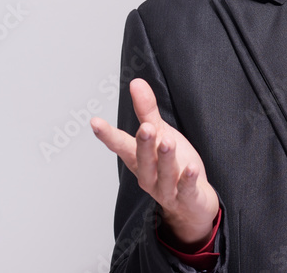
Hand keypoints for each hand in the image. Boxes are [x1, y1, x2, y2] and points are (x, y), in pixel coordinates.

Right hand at [91, 78, 219, 245]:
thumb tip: (136, 82)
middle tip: (146, 127)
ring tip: (167, 141)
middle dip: (144, 145)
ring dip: (165, 159)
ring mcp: (166, 190)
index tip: (95, 122)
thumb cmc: (173, 165)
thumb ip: (147, 111)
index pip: (122, 145)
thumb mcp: (160, 133)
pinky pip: (186, 190)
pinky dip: (188, 180)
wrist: (191, 204)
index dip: (108, 135)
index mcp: (140, 159)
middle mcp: (149, 176)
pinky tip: (191, 168)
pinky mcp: (186, 198)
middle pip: (143, 160)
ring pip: (163, 175)